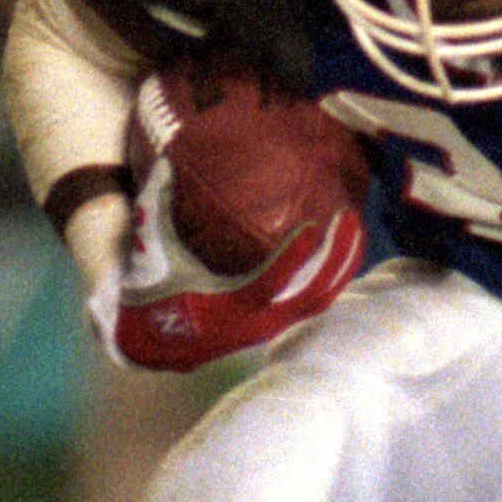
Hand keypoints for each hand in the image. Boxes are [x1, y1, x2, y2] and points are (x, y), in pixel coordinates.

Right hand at [101, 198, 362, 370]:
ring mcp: (268, 328)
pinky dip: (329, 274)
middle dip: (337, 256)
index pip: (271, 282)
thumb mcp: (148, 249)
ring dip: (341, 265)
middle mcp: (255, 323)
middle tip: (351, 217)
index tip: (315, 223)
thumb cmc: (149, 291)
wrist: (146, 341)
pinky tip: (339, 246)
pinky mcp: (274, 325)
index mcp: (226, 307)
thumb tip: (164, 160)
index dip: (296, 254)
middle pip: (313, 294)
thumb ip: (156, 204)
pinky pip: (311, 300)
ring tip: (354, 227)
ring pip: (320, 300)